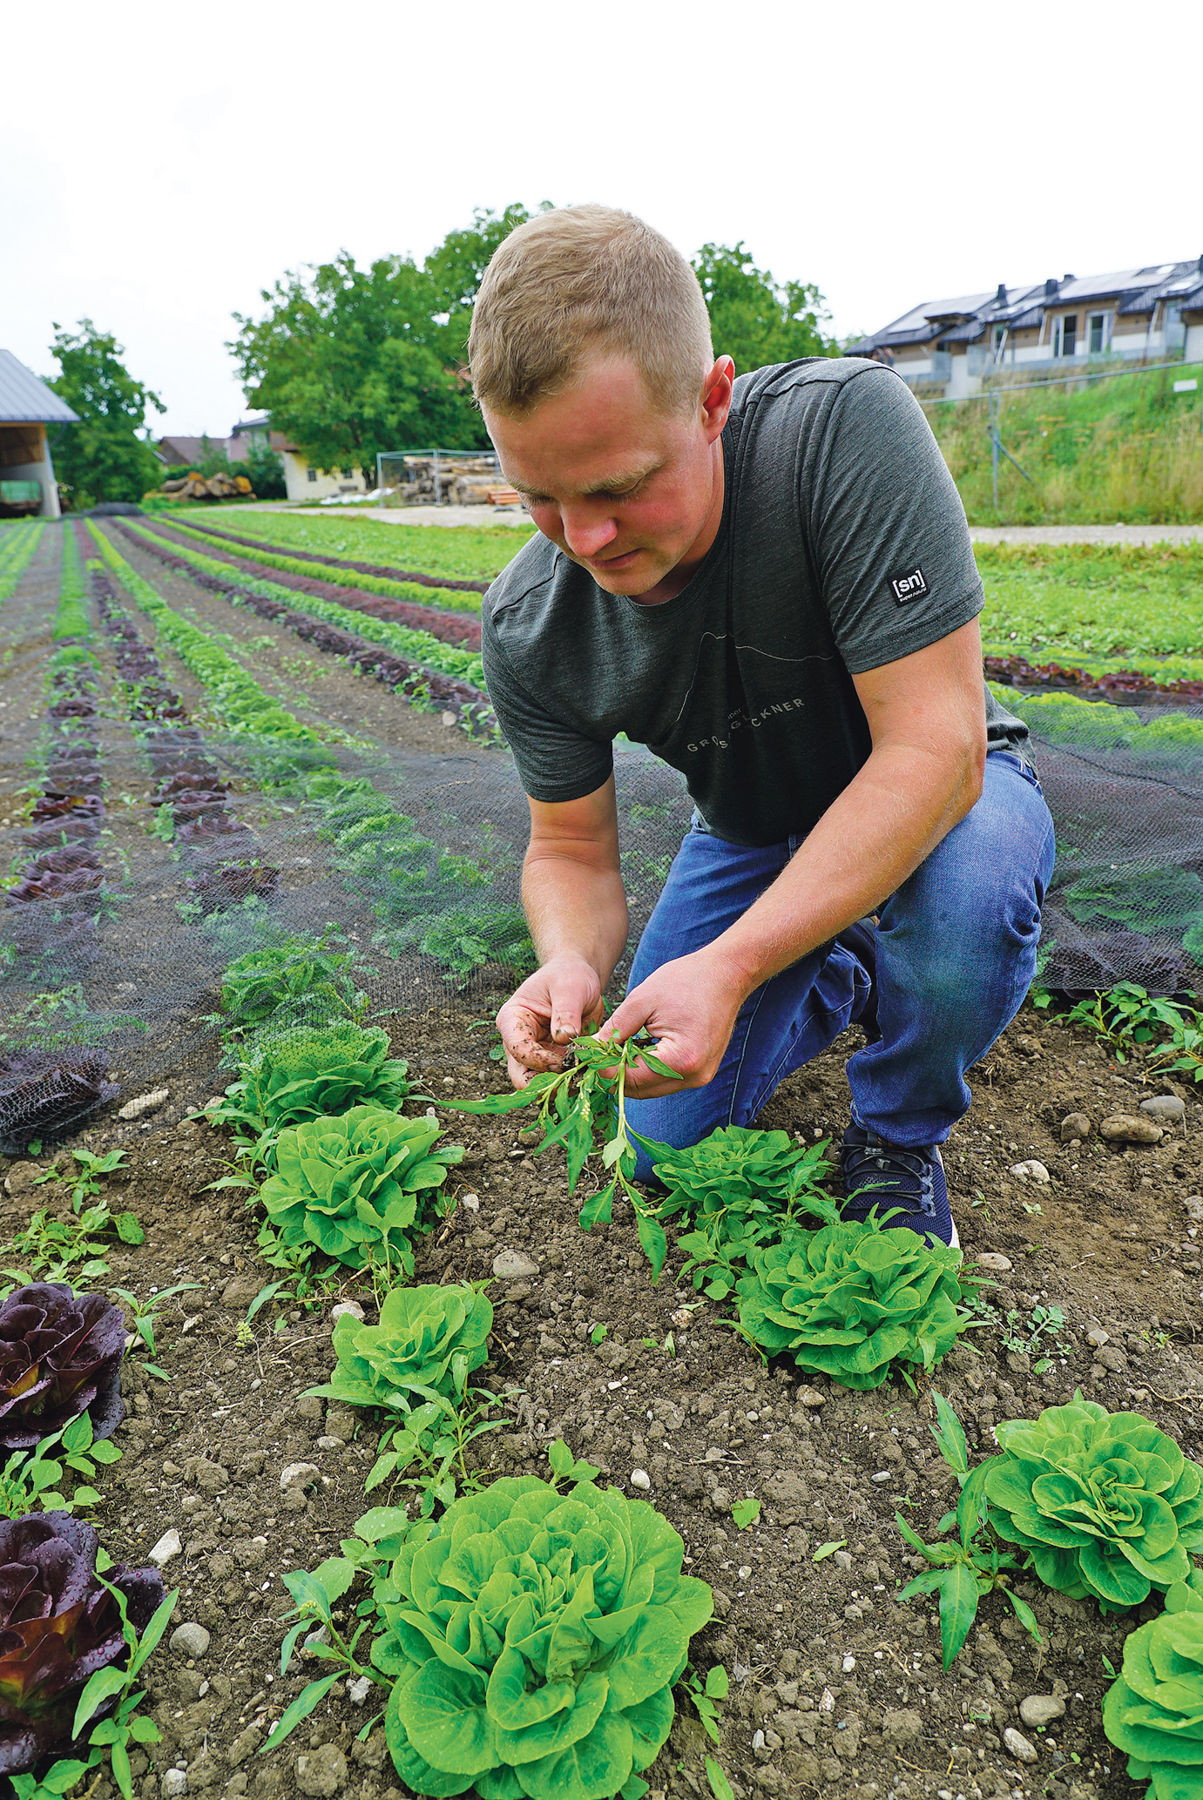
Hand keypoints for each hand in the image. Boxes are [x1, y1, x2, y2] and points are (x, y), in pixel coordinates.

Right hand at [496, 953, 605, 1088]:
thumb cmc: (568, 976)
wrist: (579, 979)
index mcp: (512, 1020)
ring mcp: (534, 1055)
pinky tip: (590, 1071)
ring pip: (540, 1084)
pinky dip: (574, 1081)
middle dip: (547, 1082)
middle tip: (574, 1077)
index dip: (539, 1060)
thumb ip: (565, 1012)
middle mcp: (517, 1042)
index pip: (518, 1050)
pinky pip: (560, 1081)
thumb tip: (564, 1038)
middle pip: (522, 1077)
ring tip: (586, 1072)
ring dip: (562, 1084)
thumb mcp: (569, 987)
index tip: (564, 1059)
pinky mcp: (552, 1063)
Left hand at [602, 948, 747, 1098]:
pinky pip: (665, 1079)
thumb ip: (615, 1029)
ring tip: (615, 1050)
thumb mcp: (642, 1000)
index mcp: (680, 1059)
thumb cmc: (688, 980)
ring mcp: (700, 1076)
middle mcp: (694, 1076)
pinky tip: (637, 1051)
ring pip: (651, 1088)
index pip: (630, 1078)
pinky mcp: (701, 1072)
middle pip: (640, 1090)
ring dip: (631, 1074)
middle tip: (596, 1055)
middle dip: (615, 1074)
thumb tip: (593, 1049)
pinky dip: (647, 1070)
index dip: (604, 1069)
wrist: (727, 974)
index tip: (586, 1057)